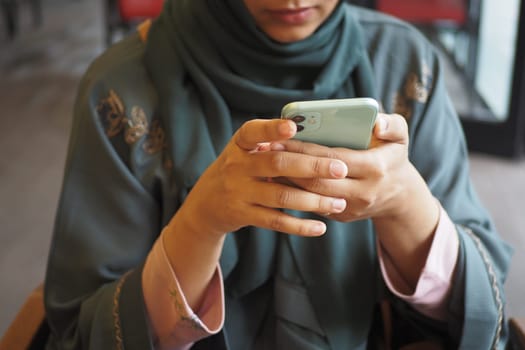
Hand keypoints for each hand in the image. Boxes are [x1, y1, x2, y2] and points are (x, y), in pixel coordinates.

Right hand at [172, 119, 351, 239]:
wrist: (206, 203)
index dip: (272, 130)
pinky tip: (320, 227)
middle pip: (278, 164)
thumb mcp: (245, 152)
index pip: (253, 132)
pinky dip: (299, 226)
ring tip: (339, 202)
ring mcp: (239, 192)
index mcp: (240, 144)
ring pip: (282, 195)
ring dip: (313, 200)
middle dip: (312, 166)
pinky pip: (276, 221)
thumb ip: (271, 145)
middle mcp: (237, 166)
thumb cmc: (238, 170)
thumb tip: (318, 139)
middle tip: (340, 169)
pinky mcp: (243, 215)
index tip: (293, 127)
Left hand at [274, 113, 439, 286]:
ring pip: (312, 196)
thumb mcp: (400, 138)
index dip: (306, 150)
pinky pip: (313, 204)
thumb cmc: (393, 158)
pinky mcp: (341, 216)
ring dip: (288, 180)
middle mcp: (363, 192)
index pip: (334, 158)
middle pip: (318, 180)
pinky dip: (295, 191)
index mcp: (375, 168)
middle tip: (268, 150)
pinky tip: (279, 178)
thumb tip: (376, 122)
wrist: (398, 195)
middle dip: (290, 165)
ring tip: (268, 163)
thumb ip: (393, 125)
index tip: (282, 138)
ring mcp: (351, 208)